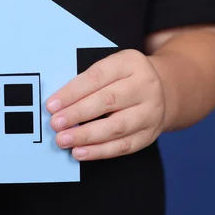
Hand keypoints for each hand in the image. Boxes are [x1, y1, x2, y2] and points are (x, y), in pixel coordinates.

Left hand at [46, 49, 165, 160]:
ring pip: (116, 126)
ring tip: (64, 140)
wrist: (163, 89)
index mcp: (129, 63)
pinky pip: (123, 146)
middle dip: (77, 114)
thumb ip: (87, 81)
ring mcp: (150, 111)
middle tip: (55, 124)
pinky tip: (80, 152)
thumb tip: (58, 103)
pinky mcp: (150, 133)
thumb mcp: (111, 67)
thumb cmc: (125, 78)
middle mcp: (144, 86)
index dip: (72, 92)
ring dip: (86, 136)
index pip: (97, 77)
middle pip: (107, 101)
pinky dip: (99, 151)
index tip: (51, 105)